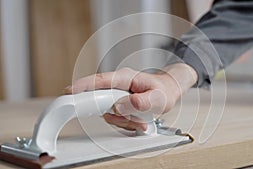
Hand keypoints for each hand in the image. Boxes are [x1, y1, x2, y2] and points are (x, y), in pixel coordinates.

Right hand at [64, 63, 197, 130]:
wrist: (167, 91)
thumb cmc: (163, 91)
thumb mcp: (157, 98)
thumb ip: (140, 102)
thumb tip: (119, 106)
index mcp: (125, 77)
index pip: (101, 80)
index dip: (84, 86)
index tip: (70, 92)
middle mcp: (117, 85)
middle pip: (100, 100)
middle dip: (114, 114)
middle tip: (132, 118)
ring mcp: (115, 94)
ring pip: (108, 112)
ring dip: (123, 120)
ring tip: (141, 119)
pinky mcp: (116, 103)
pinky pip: (114, 116)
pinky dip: (125, 122)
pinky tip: (138, 120)